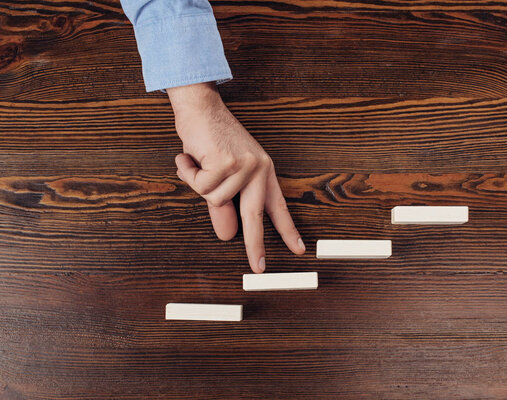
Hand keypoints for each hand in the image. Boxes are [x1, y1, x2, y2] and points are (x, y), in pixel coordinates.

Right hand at [167, 82, 304, 272]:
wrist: (201, 107)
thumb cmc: (211, 139)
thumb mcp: (222, 174)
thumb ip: (224, 206)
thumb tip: (226, 235)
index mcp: (264, 172)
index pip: (278, 207)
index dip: (287, 230)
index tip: (298, 250)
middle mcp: (259, 170)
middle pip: (255, 216)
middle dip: (255, 245)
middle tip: (258, 268)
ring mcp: (244, 166)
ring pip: (215, 199)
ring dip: (197, 182)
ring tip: (196, 162)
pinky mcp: (226, 162)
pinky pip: (202, 186)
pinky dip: (189, 173)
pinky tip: (190, 157)